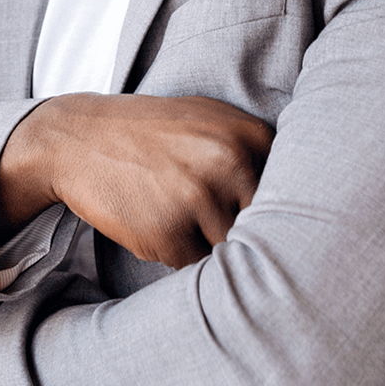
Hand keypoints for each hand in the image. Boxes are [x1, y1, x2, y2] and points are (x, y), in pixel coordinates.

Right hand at [0, 93, 273, 269]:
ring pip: (232, 250)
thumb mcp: (209, 120)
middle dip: (246, 234)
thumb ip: (256, 152)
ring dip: (210, 245)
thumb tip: (306, 199)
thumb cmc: (152, 132)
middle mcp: (231, 163)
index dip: (283, 213)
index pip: (294, 193)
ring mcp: (199, 198)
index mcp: (250, 135)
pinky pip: (193, 265)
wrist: (77, 138)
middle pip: (267, 227)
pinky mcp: (169, 234)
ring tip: (179, 215)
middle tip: (216, 225)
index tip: (277, 223)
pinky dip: (177, 254)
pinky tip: (153, 223)